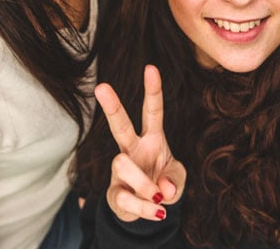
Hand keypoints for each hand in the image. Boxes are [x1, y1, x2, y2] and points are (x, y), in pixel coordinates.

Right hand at [95, 65, 186, 222]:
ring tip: (158, 199)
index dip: (153, 91)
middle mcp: (133, 149)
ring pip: (122, 164)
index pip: (153, 111)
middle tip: (101, 86)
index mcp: (153, 139)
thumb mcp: (178, 179)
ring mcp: (121, 170)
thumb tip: (163, 188)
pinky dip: (144, 208)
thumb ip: (175, 180)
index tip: (150, 68)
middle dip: (112, 106)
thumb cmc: (164, 183)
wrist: (148, 209)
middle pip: (120, 125)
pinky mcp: (115, 193)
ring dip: (145, 185)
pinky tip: (154, 211)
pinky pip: (126, 197)